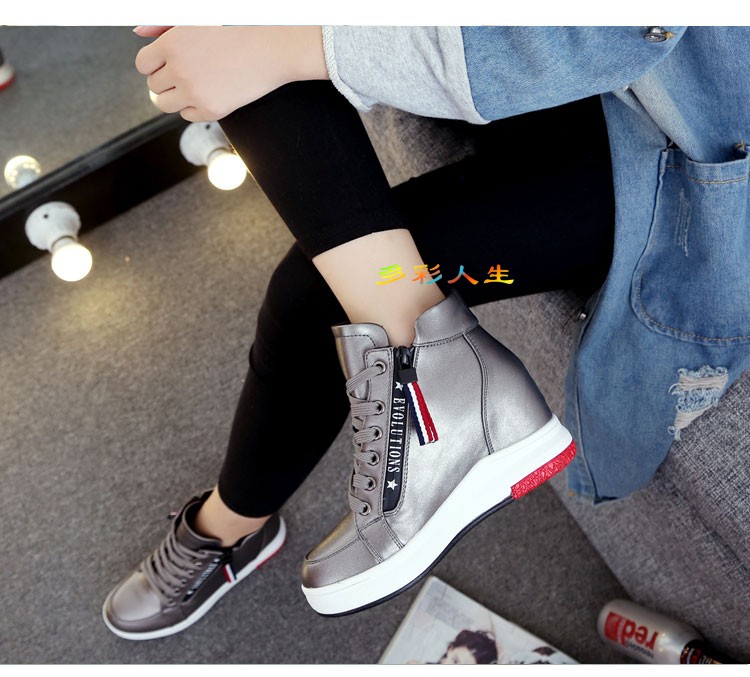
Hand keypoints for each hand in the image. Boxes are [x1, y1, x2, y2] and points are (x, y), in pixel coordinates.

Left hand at [134, 26, 327, 121]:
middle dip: (166, 80)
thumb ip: (162, 24)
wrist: (274, 48)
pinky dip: (193, 107)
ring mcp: (195, 93)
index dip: (154, 63)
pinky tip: (208, 92)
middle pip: (154, 86)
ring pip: (165, 104)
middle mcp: (180, 70)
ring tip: (193, 84)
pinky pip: (188, 116)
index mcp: (172, 43)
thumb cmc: (239, 27)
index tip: (168, 62)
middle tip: (187, 72)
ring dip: (175, 96)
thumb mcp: (196, 17)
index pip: (143, 64)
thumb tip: (138, 33)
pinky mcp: (212, 110)